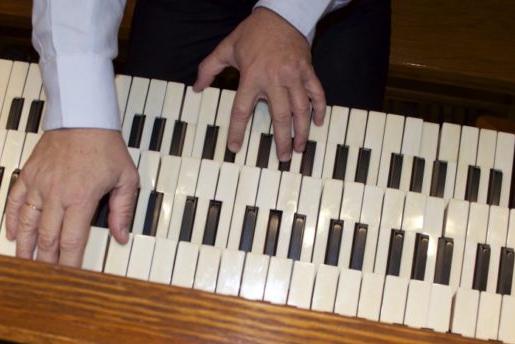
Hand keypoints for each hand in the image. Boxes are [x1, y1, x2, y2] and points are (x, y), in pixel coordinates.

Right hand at [5, 128, 138, 266]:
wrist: (82, 116)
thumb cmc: (106, 146)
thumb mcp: (126, 178)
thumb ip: (123, 210)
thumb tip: (121, 237)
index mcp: (81, 198)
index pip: (72, 240)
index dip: (69, 263)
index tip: (68, 278)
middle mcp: (56, 194)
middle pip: (47, 237)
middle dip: (46, 261)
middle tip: (44, 278)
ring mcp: (39, 184)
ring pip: (27, 223)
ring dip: (25, 246)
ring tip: (24, 264)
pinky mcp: (29, 174)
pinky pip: (15, 201)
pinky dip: (12, 220)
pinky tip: (12, 235)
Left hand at [193, 7, 325, 161]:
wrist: (281, 13)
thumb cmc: (253, 32)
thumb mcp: (226, 47)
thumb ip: (209, 68)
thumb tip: (196, 87)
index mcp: (252, 76)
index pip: (242, 110)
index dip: (238, 131)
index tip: (235, 148)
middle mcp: (274, 79)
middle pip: (279, 117)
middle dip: (282, 140)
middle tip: (284, 158)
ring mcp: (294, 75)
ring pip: (301, 109)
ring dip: (301, 131)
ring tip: (300, 147)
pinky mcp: (308, 70)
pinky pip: (316, 93)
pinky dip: (318, 108)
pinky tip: (317, 122)